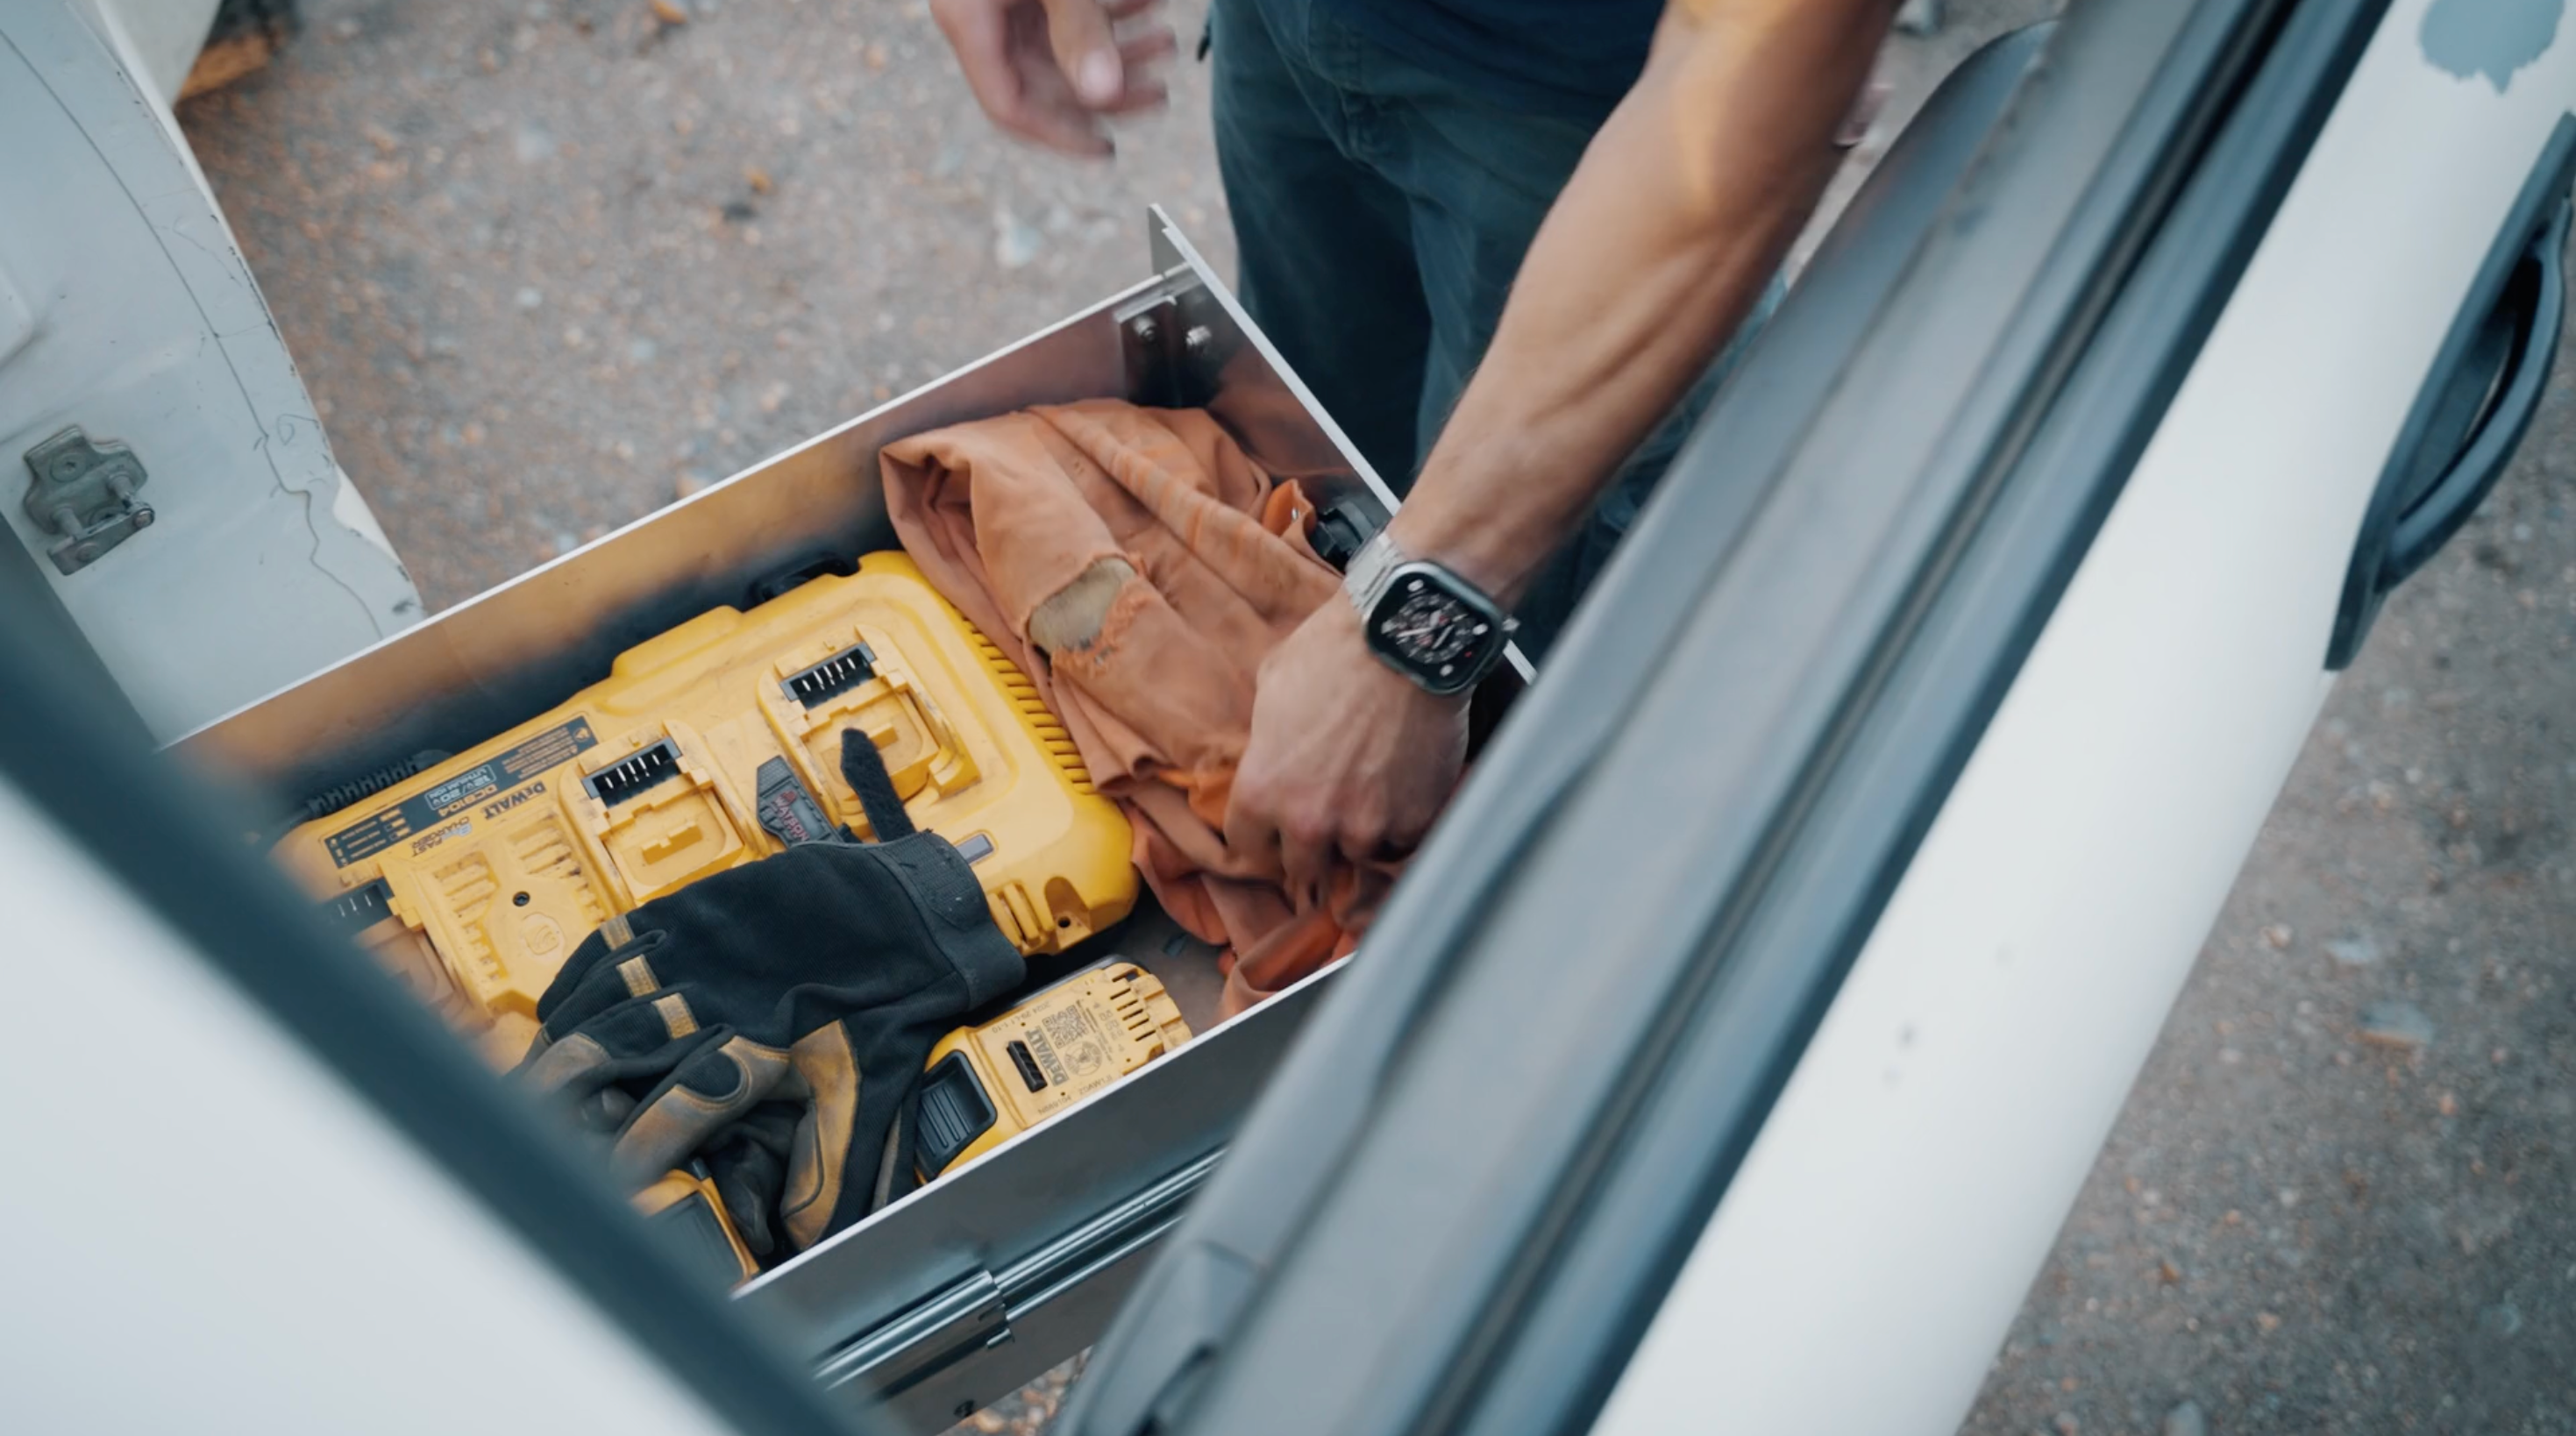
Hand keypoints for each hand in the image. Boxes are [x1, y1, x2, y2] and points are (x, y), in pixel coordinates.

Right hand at [929, 0, 1176, 157]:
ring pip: (1061, 50)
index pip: (1008, 107)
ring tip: (1166, 43)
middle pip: (1044, 82)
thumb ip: (1080, 29)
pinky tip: (1149, 4)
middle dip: (1109, 88)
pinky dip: (1109, 13)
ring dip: (1119, 50)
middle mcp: (980, 19)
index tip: (1107, 150)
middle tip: (1159, 92)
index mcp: (969, 23)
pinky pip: (1061, 14)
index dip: (1059, 135)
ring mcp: (1001, 2)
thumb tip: (1103, 97)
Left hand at [1227, 601, 1468, 904]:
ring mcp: (1366, 826)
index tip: (1273, 829)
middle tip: (1325, 819)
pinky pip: (1403, 841)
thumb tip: (1270, 751)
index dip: (1261, 835)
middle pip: (1301, 867)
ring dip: (1360, 833)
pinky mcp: (1414, 821)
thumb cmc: (1331, 652)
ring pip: (1356, 855)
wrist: (1406, 640)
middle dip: (1308, 846)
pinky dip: (1403, 822)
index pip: (1246, 846)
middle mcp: (1310, 821)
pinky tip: (1405, 788)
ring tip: (1372, 794)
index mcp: (1262, 790)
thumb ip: (1266, 739)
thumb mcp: (1271, 687)